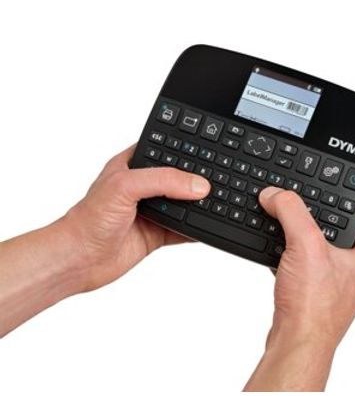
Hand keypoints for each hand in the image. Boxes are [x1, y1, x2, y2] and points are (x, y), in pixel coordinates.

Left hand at [0, 145, 210, 336]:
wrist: (79, 260)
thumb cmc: (88, 219)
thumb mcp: (125, 186)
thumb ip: (163, 181)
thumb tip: (197, 184)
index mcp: (132, 165)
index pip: (164, 150)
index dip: (184, 149)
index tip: (208, 150)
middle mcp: (144, 187)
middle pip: (179, 178)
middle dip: (197, 179)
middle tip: (218, 176)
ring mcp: (152, 211)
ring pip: (185, 204)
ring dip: (200, 204)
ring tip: (220, 198)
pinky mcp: (157, 234)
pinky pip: (185, 229)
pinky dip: (199, 228)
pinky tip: (210, 223)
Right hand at [244, 189, 354, 390]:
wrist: (297, 344)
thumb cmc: (314, 307)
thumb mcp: (305, 245)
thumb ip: (291, 212)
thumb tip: (277, 195)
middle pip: (352, 234)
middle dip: (336, 216)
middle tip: (324, 199)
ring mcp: (339, 288)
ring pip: (329, 252)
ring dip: (314, 237)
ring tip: (299, 220)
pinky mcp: (318, 298)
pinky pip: (310, 269)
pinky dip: (298, 256)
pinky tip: (282, 250)